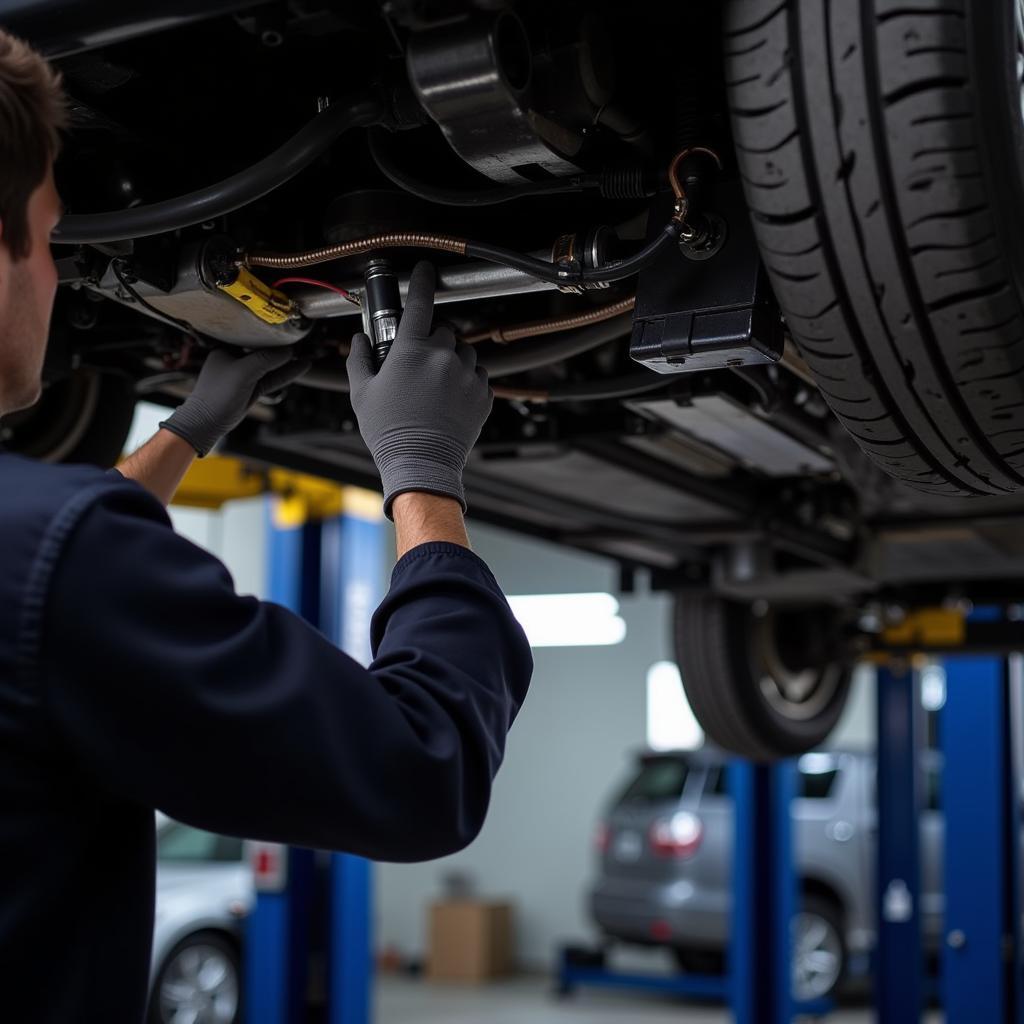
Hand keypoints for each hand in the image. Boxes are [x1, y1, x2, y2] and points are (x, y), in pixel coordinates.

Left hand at [161, 347, 308, 455]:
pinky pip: (272, 378)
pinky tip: (301, 366)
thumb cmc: (215, 395)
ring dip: (288, 361)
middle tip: (303, 340)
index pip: (251, 337)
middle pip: (263, 350)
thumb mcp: (242, 372)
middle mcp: (235, 359)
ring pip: (270, 366)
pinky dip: (286, 373)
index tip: (289, 330)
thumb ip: (265, 359)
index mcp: (226, 349)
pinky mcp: (252, 388)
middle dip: (282, 347)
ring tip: (308, 352)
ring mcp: (245, 375)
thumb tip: (287, 351)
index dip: (271, 334)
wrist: (207, 422)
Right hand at [346, 260, 492, 516]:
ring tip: (435, 384)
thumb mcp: (362, 393)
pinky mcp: (483, 394)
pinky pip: (478, 375)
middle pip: (444, 330)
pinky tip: (449, 398)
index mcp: (411, 351)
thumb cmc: (389, 431)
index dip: (422, 281)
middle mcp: (444, 357)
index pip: (420, 302)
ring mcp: (467, 375)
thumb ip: (360, 359)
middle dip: (433, 339)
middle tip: (419, 361)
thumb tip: (359, 340)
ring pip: (464, 351)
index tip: (425, 270)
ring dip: (452, 359)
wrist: (421, 464)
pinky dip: (466, 380)